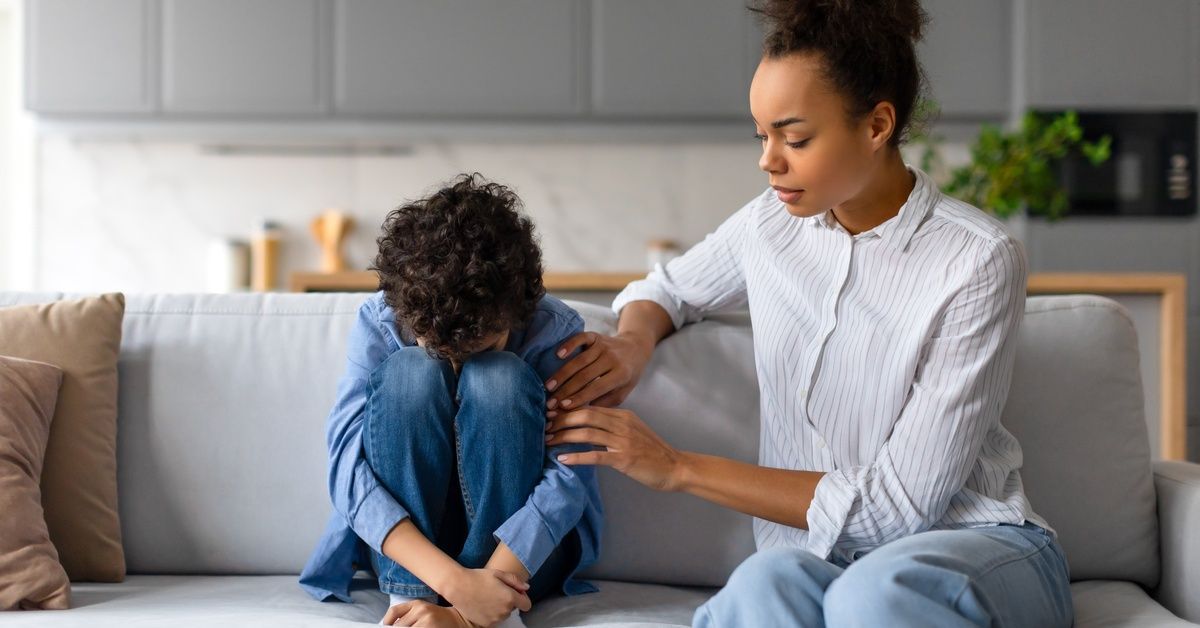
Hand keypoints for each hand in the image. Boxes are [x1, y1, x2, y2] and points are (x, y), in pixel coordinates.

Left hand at [380, 600, 471, 626]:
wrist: (458, 620)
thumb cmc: (438, 618)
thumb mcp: (422, 611)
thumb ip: (407, 615)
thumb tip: (389, 625)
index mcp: (417, 603)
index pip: (394, 612)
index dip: (387, 622)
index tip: (385, 627)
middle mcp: (421, 610)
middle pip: (398, 626)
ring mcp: (426, 621)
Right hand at [441, 568, 530, 626]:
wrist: (458, 587)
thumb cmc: (477, 577)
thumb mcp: (498, 573)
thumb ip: (515, 581)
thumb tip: (526, 587)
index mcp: (510, 597)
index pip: (526, 604)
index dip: (522, 597)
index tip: (516, 592)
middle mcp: (504, 611)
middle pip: (513, 608)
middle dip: (509, 600)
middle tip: (496, 590)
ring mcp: (495, 619)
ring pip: (503, 614)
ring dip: (500, 608)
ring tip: (487, 596)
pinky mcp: (485, 624)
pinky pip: (494, 619)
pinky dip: (491, 613)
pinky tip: (482, 604)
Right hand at [545, 331, 653, 412]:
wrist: (636, 348)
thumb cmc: (627, 376)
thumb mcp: (621, 393)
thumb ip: (603, 402)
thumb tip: (578, 413)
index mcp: (621, 375)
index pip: (597, 388)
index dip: (579, 397)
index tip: (562, 407)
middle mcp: (612, 359)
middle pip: (585, 375)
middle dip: (565, 390)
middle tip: (550, 402)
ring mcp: (603, 346)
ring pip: (579, 361)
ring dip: (562, 374)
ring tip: (548, 386)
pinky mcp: (596, 336)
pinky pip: (581, 338)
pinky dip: (569, 345)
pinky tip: (558, 355)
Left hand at [546, 407, 683, 491]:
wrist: (675, 467)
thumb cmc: (652, 452)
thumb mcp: (633, 431)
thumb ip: (612, 426)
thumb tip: (587, 425)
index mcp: (623, 415)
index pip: (591, 406)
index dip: (568, 409)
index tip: (552, 413)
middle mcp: (622, 424)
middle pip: (585, 414)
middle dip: (562, 419)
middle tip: (546, 425)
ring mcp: (623, 441)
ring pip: (587, 432)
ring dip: (564, 436)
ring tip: (548, 441)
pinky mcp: (624, 459)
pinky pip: (595, 455)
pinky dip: (576, 456)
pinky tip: (562, 459)